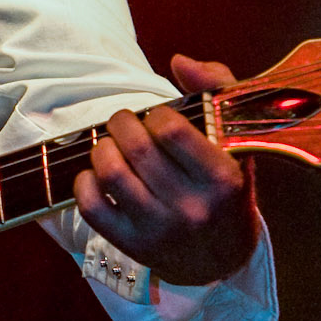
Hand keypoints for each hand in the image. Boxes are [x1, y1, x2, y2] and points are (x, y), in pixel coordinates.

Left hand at [72, 56, 259, 286]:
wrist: (221, 258)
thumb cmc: (225, 188)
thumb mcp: (235, 140)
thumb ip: (216, 90)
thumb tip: (179, 61)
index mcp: (222, 179)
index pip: (170, 129)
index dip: (156, 114)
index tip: (158, 118)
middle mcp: (192, 208)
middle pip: (136, 147)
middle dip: (122, 123)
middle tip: (125, 123)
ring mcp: (160, 230)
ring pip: (110, 174)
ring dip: (102, 149)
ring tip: (111, 146)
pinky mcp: (132, 245)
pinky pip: (91, 206)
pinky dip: (85, 182)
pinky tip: (98, 175)